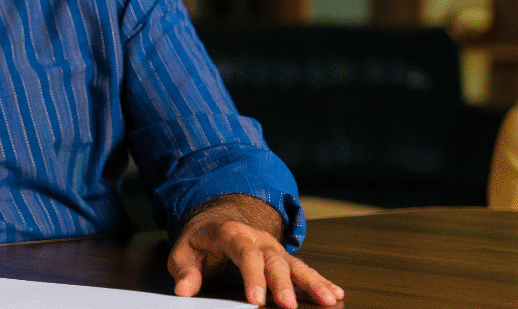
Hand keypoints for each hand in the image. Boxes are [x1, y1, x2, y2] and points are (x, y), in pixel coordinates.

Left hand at [167, 194, 343, 308]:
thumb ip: (184, 271)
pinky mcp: (282, 257)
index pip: (245, 254)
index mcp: (232, 234)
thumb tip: (184, 291)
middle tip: (288, 305)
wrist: (217, 217)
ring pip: (294, 264)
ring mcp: (273, 248)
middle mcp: (258, 239)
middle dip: (282, 283)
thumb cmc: (201, 238)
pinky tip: (334, 293)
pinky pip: (302, 268)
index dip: (252, 277)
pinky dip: (319, 280)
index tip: (256, 300)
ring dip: (311, 282)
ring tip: (327, 299)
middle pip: (273, 261)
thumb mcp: (183, 250)